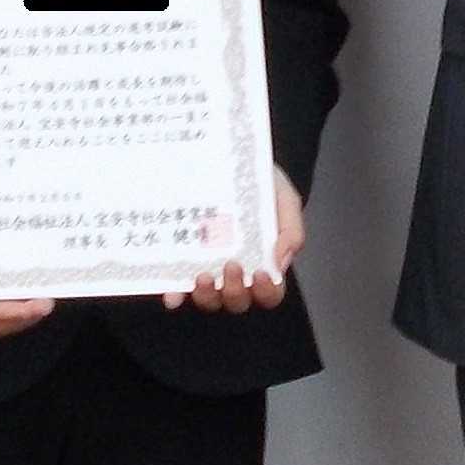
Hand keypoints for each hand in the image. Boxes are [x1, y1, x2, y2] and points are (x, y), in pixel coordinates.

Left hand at [164, 171, 306, 313]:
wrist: (234, 163)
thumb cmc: (264, 186)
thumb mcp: (285, 201)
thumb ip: (291, 230)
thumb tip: (280, 259)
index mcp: (264, 264)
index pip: (270, 293)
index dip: (267, 291)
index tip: (262, 273)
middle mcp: (237, 274)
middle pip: (238, 301)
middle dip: (235, 290)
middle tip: (231, 265)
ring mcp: (210, 270)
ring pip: (210, 300)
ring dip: (207, 296)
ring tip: (203, 276)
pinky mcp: (185, 263)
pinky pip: (180, 287)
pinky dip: (177, 295)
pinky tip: (173, 294)